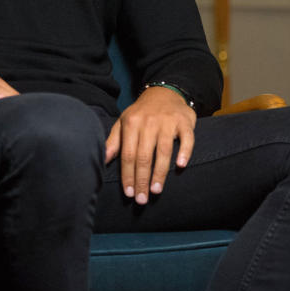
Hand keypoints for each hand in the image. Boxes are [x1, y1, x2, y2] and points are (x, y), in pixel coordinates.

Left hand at [104, 86, 195, 204]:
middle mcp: (149, 122)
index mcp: (132, 123)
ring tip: (156, 190)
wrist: (165, 91)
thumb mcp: (124, 122)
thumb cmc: (142, 112)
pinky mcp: (185, 121)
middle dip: (142, 180)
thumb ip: (114, 141)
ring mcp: (168, 122)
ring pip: (164, 151)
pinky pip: (187, 138)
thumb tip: (102, 159)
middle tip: (142, 199)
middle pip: (144, 156)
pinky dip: (185, 152)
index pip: (128, 155)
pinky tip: (181, 166)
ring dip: (160, 173)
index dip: (128, 176)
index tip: (128, 193)